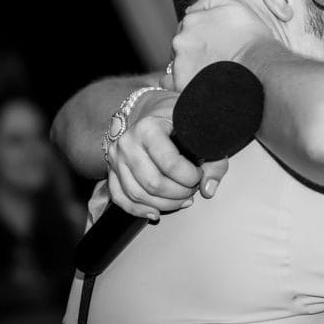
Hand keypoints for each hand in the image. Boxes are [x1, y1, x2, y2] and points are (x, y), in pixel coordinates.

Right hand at [105, 90, 228, 218]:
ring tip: (181, 199)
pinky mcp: (112, 171)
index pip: (170, 164)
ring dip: (164, 204)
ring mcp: (116, 158)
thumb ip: (212, 159)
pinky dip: (138, 210)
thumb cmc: (177, 120)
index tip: (199, 174)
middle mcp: (128, 143)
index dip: (190, 177)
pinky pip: (120, 198)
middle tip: (192, 188)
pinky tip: (156, 212)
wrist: (152, 111)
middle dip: (178, 193)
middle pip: (153, 183)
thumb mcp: (198, 130)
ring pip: (137, 194)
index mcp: (149, 128)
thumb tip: (208, 188)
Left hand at [169, 0, 272, 89]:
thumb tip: (193, 6)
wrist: (259, 67)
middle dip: (195, 48)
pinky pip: (170, 83)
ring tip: (213, 71)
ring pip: (178, 62)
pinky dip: (181, 82)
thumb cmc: (252, 39)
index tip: (218, 41)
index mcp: (191, 20)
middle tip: (217, 56)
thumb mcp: (235, 6)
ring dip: (190, 64)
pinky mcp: (181, 85)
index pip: (189, 25)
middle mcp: (180, 40)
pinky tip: (198, 82)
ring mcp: (179, 63)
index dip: (204, 33)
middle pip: (182, 43)